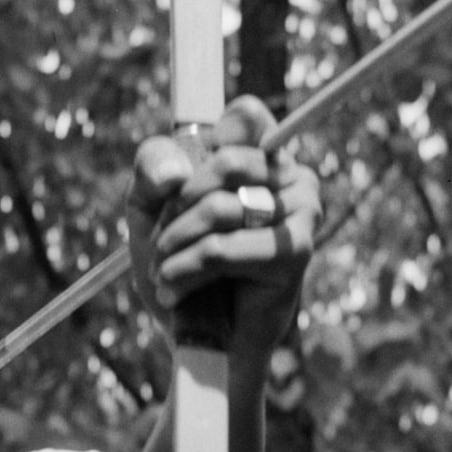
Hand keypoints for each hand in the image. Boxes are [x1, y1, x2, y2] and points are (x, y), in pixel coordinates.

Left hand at [127, 96, 320, 358]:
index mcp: (263, 158)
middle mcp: (292, 177)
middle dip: (178, 207)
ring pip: (220, 208)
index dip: (209, 143)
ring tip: (164, 271)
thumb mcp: (149, 208)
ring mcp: (301, 213)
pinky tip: (176, 290)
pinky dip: (186, 269)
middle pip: (226, 161)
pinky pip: (222, 248)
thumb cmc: (179, 265)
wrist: (196, 336)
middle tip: (162, 242)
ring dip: (175, 245)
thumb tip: (177, 173)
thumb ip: (152, 168)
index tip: (180, 187)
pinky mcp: (295, 253)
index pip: (248, 115)